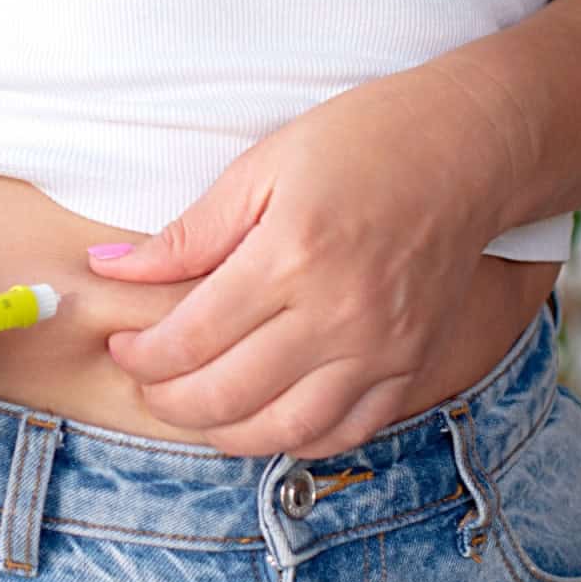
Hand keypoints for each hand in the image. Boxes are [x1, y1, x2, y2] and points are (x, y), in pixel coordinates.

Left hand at [85, 68, 515, 459]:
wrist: (471, 149)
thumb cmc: (364, 143)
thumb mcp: (264, 166)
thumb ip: (189, 232)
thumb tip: (108, 266)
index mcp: (291, 257)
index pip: (192, 338)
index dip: (143, 355)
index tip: (123, 346)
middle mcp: (338, 315)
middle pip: (228, 395)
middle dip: (169, 400)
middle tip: (148, 383)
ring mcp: (380, 350)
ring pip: (283, 430)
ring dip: (225, 432)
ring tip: (197, 408)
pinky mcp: (412, 366)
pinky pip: (344, 432)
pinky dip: (294, 438)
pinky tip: (264, 419)